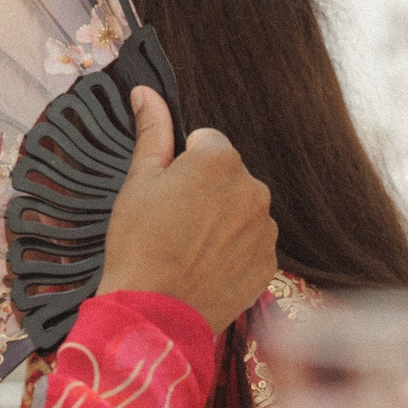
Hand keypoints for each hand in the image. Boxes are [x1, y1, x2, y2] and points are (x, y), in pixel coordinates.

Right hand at [96, 86, 277, 331]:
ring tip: (188, 249)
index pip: (206, 142)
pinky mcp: (269, 262)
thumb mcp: (138, 182)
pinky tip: (205, 267)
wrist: (154, 314)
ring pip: (242, 210)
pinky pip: (252, 244)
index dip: (181, 165)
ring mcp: (265, 228)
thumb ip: (152, 133)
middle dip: (206, 192)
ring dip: (222, 221)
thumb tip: (146, 93)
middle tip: (173, 224)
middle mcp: (253, 188)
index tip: (166, 194)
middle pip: (228, 176)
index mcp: (220, 160)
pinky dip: (233, 251)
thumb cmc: (139, 246)